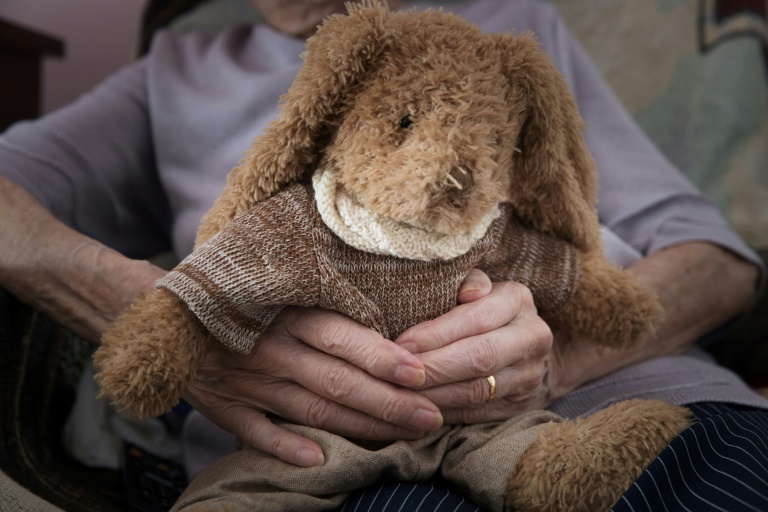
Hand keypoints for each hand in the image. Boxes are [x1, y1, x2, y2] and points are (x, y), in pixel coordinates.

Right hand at [183, 307, 443, 467]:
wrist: (169, 313)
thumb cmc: (244, 298)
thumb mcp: (283, 289)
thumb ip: (327, 302)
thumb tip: (390, 313)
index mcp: (289, 314)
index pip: (341, 338)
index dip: (381, 357)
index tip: (421, 373)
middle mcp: (272, 348)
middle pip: (336, 380)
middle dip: (387, 402)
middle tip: (432, 416)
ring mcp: (247, 380)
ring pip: (311, 410)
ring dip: (358, 427)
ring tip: (403, 436)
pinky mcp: (224, 405)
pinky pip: (255, 432)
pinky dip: (284, 448)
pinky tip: (317, 461)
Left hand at [395, 269, 555, 423]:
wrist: (522, 344)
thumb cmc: (480, 307)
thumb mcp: (474, 286)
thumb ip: (464, 281)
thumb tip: (468, 293)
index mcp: (517, 299)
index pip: (476, 319)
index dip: (436, 334)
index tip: (400, 344)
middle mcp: (531, 336)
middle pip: (479, 357)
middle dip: (433, 367)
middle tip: (396, 374)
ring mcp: (530, 374)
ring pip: (477, 390)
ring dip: (434, 394)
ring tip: (400, 393)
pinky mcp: (521, 405)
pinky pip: (478, 413)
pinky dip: (444, 411)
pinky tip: (417, 408)